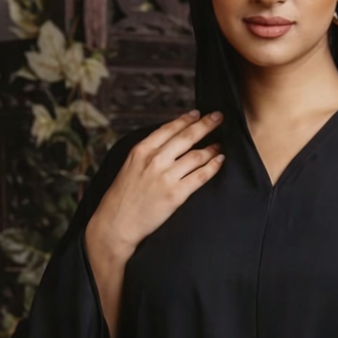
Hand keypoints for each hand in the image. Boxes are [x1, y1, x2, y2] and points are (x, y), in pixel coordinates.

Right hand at [87, 108, 224, 258]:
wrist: (116, 223)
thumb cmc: (122, 197)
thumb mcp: (129, 166)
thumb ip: (147, 153)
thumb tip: (169, 142)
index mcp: (141, 150)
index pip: (169, 129)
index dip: (186, 119)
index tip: (197, 114)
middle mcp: (155, 160)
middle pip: (187, 137)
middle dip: (205, 124)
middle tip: (217, 117)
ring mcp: (166, 177)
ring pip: (196, 155)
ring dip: (211, 147)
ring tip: (219, 144)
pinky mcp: (176, 194)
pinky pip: (200, 176)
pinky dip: (213, 166)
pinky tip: (220, 161)